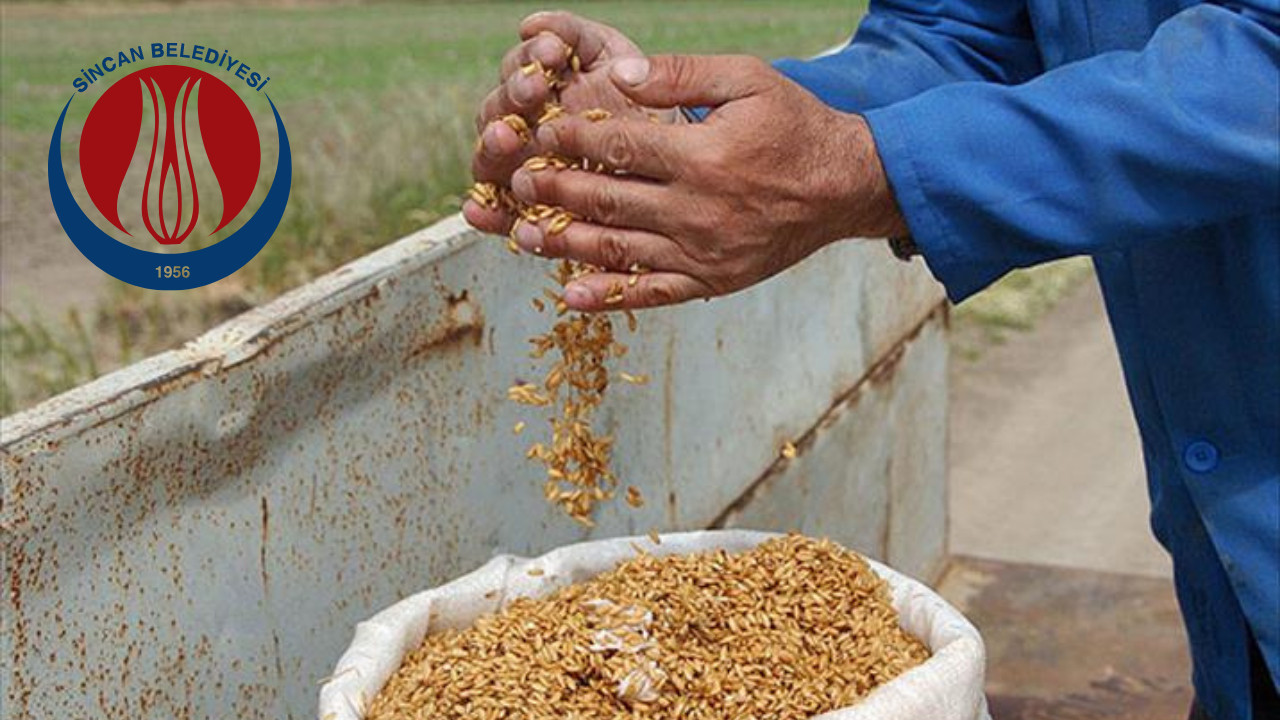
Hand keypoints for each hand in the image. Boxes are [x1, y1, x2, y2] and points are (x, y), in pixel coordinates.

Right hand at [466, 12, 673, 234]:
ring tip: (504, 139)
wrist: (666, 160)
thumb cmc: (637, 101)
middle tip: (532, 91)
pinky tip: (476, 210)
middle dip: (513, 97)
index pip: (520, 67)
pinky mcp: (528, 207)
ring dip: (493, 146)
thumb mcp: (612, 57)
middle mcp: (522, 125)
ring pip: (491, 157)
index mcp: (537, 84)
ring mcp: (521, 166)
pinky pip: (501, 211)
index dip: (531, 58)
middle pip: (499, 108)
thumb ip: (573, 34)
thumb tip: (531, 24)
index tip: (553, 52)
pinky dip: (486, 212)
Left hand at [503, 54, 907, 310]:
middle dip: (554, 189)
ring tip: (521, 235)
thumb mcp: (747, 80)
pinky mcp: (710, 281)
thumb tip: (616, 74)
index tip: (537, 129)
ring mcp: (701, 251)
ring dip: (564, 244)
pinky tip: (571, 295)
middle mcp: (697, 209)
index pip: (617, 144)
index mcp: (701, 156)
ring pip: (618, 249)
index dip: (570, 136)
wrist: (843, 187)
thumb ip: (680, 76)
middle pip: (607, 199)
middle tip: (517, 180)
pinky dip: (609, 296)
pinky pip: (651, 293)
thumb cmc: (793, 126)